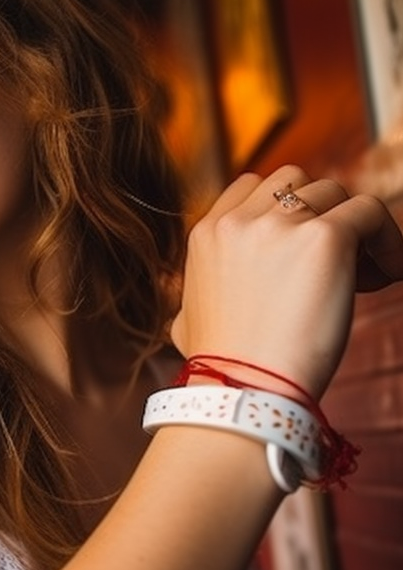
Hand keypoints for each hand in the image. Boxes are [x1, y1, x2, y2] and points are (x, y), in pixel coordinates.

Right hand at [169, 165, 402, 399]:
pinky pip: (372, 213)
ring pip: (336, 193)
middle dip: (320, 212)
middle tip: (337, 262)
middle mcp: (238, 221)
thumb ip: (193, 300)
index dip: (286, 210)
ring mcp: (280, 225)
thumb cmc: (219, 369)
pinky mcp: (324, 237)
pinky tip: (390, 276)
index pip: (253, 186)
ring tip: (365, 277)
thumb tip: (189, 317)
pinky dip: (388, 241)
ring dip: (355, 228)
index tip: (301, 249)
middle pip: (297, 181)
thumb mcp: (186, 322)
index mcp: (206, 234)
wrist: (242, 388)